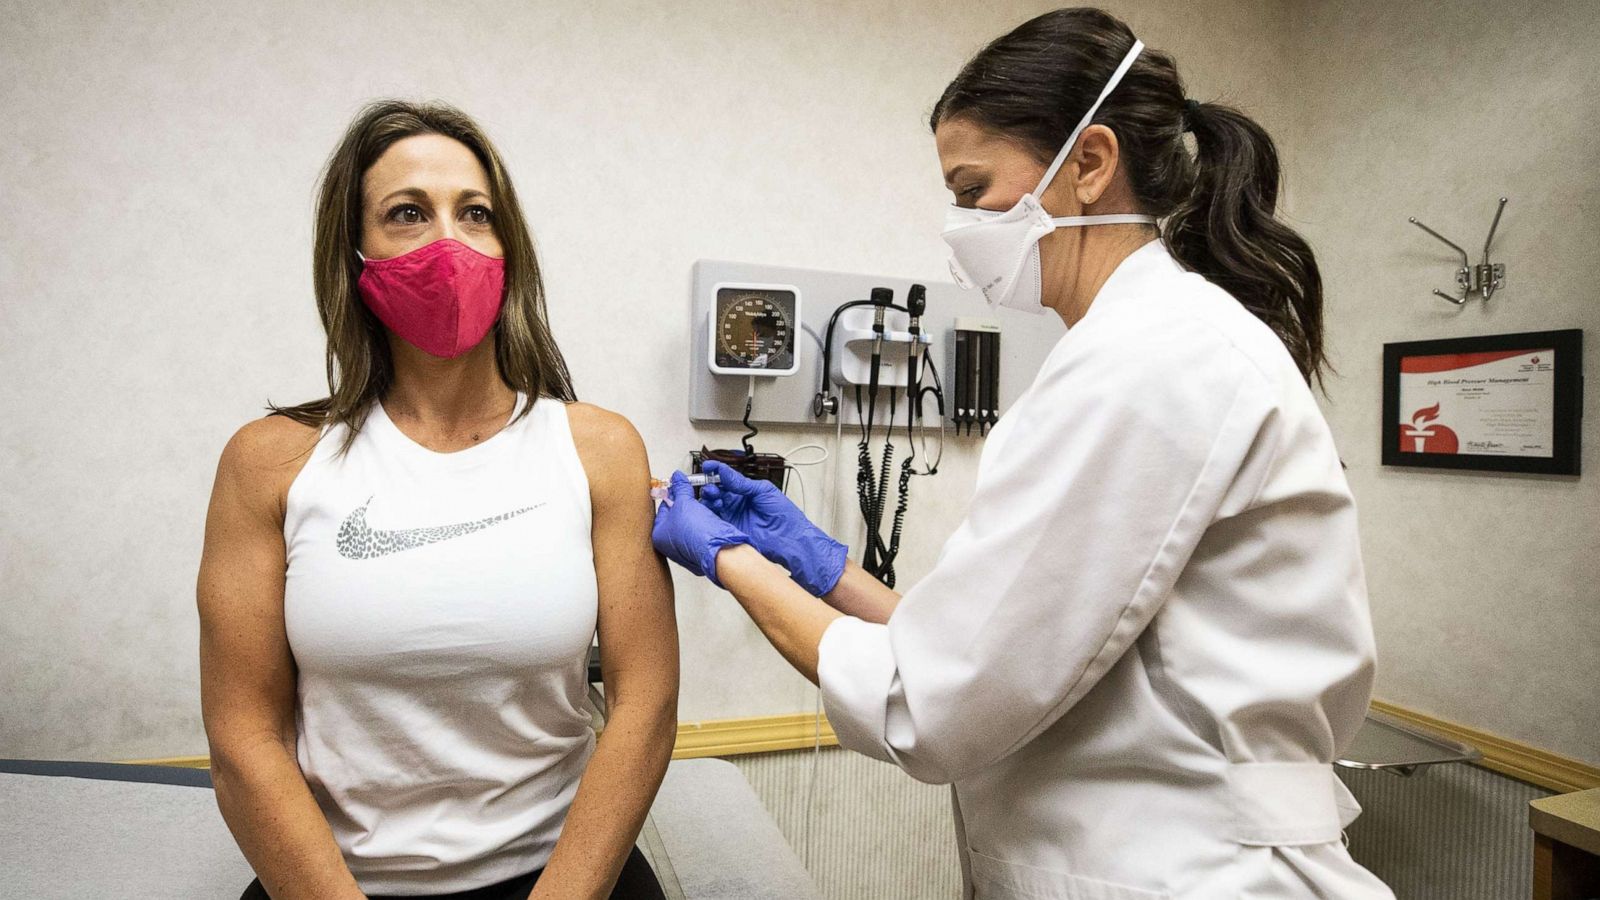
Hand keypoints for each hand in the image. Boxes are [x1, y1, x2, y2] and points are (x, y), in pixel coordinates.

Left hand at [651, 471, 749, 587]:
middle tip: (691, 491)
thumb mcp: (685, 503)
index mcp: (659, 535)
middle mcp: (670, 544)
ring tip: (704, 502)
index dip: (672, 493)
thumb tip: (677, 477)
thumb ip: (680, 488)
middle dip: (686, 502)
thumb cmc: (696, 533)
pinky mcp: (702, 549)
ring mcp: (686, 549)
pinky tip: (711, 514)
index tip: (679, 484)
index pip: (663, 508)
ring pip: (691, 522)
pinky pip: (701, 530)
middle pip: (677, 515)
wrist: (719, 550)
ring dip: (698, 510)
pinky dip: (706, 521)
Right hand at [699, 461, 847, 595]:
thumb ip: (742, 483)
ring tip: (715, 498)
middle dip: (710, 485)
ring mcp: (732, 516)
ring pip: (712, 504)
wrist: (789, 538)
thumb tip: (725, 472)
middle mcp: (737, 503)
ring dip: (710, 498)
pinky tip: (713, 509)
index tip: (708, 466)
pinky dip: (710, 513)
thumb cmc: (784, 515)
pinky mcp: (729, 530)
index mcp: (745, 490)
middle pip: (716, 490)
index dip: (716, 470)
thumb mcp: (764, 491)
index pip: (726, 477)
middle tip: (712, 487)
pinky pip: (714, 520)